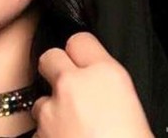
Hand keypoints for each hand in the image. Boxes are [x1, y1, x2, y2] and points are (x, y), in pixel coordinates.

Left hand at [31, 32, 153, 137]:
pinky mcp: (36, 136)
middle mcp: (73, 85)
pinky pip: (37, 130)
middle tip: (70, 92)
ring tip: (72, 131)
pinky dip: (47, 137)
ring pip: (40, 98)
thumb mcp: (130, 110)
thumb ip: (106, 89)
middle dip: (56, 72)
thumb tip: (97, 87)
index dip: (80, 52)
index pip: (80, 39)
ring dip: (50, 111)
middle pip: (49, 57)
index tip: (81, 61)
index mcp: (106, 75)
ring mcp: (51, 111)